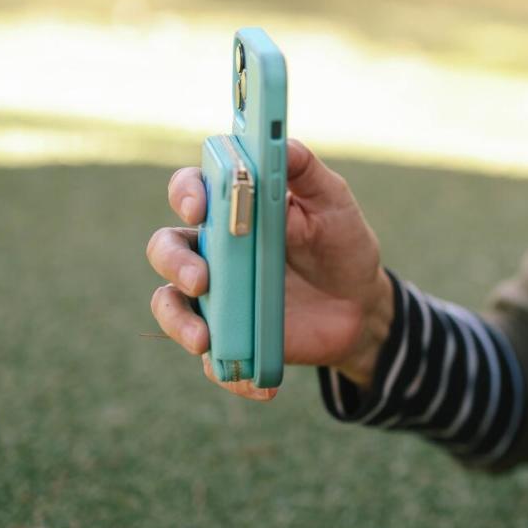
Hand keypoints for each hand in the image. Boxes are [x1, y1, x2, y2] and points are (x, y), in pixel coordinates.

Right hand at [146, 138, 394, 399]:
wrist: (362, 305)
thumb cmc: (342, 243)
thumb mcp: (335, 203)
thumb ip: (307, 172)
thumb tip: (282, 142)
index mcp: (232, 209)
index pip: (191, 189)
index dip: (187, 192)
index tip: (201, 205)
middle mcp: (212, 249)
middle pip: (166, 247)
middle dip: (175, 262)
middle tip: (204, 279)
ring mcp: (214, 296)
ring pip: (169, 304)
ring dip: (178, 323)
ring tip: (205, 340)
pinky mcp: (227, 337)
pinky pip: (211, 358)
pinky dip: (227, 372)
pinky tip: (260, 386)